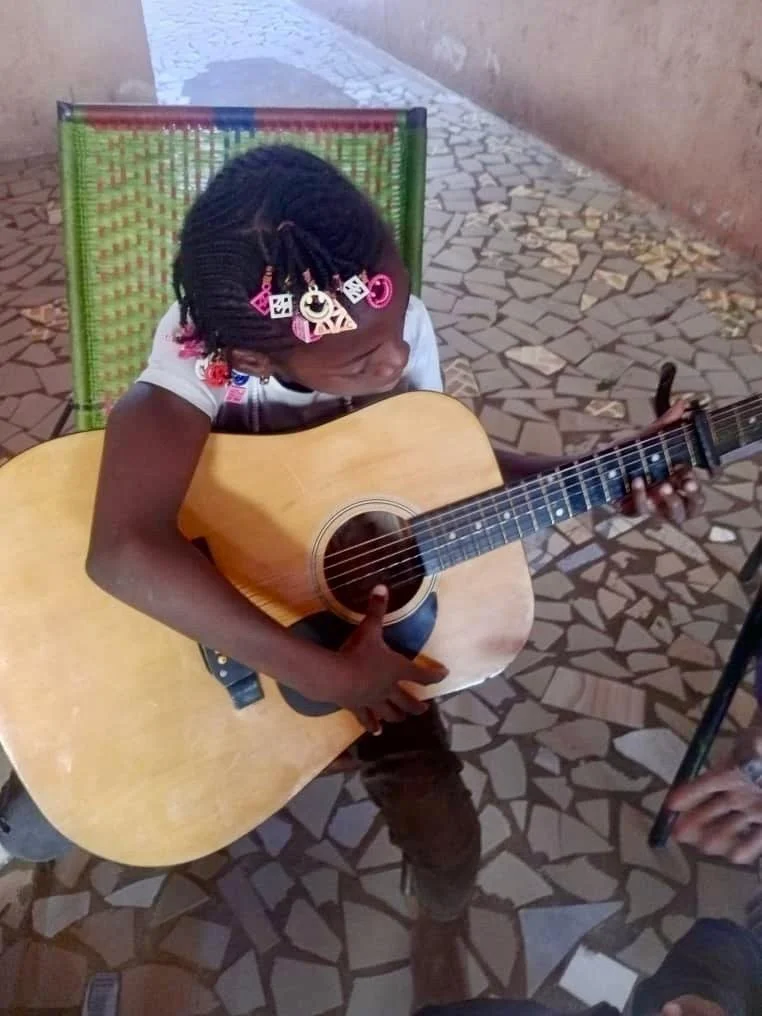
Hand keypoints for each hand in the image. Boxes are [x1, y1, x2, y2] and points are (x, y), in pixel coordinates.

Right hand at [334, 585, 447, 732]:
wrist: (337, 676)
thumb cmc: (358, 652)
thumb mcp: (369, 628)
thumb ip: (376, 608)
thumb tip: (382, 585)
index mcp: (397, 669)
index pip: (423, 675)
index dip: (435, 675)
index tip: (444, 675)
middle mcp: (389, 688)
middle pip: (408, 701)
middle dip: (417, 705)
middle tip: (424, 708)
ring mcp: (374, 701)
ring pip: (390, 713)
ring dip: (398, 716)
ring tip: (402, 718)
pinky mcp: (358, 708)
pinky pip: (367, 719)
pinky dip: (372, 725)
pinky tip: (376, 731)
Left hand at [620, 400, 703, 521]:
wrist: (598, 464)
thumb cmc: (629, 454)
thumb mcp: (648, 439)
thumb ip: (666, 425)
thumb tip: (683, 403)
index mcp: (678, 484)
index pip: (698, 492)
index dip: (699, 487)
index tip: (692, 473)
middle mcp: (669, 499)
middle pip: (694, 509)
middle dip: (693, 497)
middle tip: (687, 482)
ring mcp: (653, 507)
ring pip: (673, 516)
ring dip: (671, 501)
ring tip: (663, 485)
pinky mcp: (634, 510)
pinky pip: (641, 510)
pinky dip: (640, 495)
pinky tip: (638, 480)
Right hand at [667, 726, 761, 864]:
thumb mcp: (757, 741)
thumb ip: (753, 746)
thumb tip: (752, 751)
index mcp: (731, 773)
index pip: (707, 783)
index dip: (690, 793)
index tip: (671, 804)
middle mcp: (736, 795)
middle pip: (710, 810)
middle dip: (693, 821)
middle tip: (679, 833)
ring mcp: (750, 811)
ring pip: (727, 827)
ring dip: (714, 836)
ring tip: (706, 845)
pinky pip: (753, 840)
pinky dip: (745, 848)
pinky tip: (736, 856)